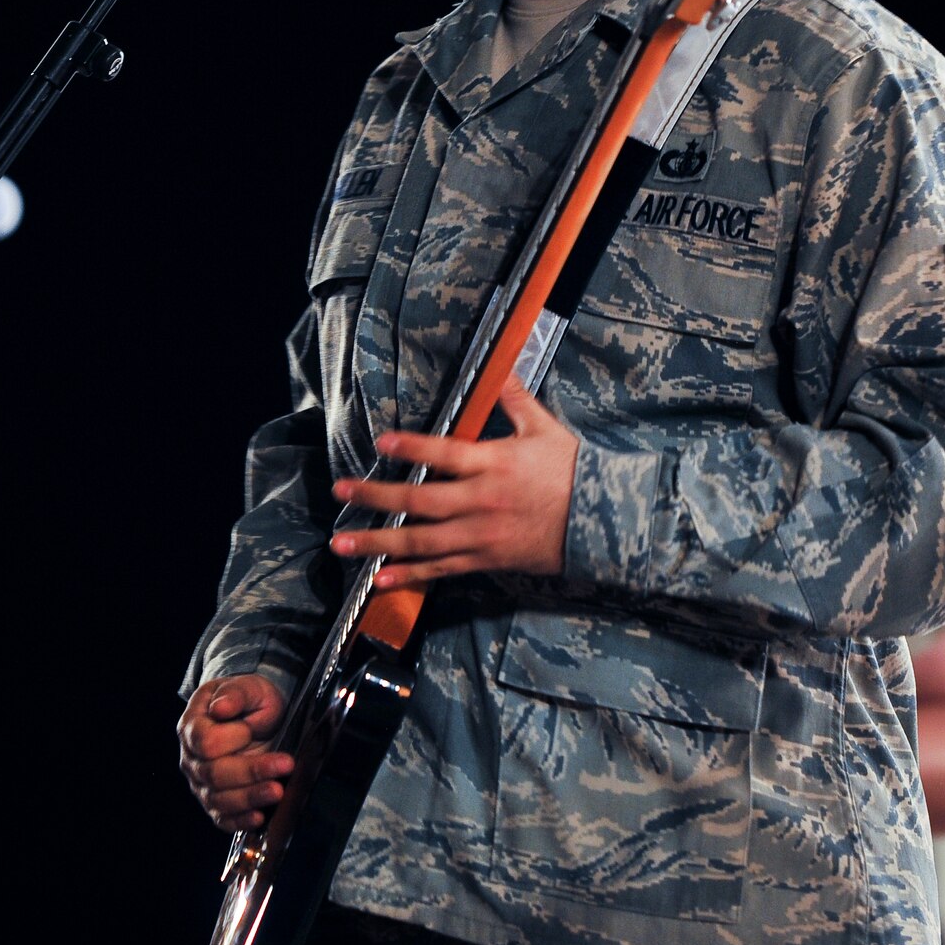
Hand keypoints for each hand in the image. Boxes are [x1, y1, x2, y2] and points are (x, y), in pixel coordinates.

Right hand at [177, 674, 292, 832]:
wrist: (256, 716)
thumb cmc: (250, 701)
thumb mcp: (249, 687)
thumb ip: (236, 694)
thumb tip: (220, 708)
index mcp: (193, 724)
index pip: (205, 741)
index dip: (230, 739)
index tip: (251, 729)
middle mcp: (192, 757)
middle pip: (213, 773)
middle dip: (251, 771)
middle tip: (284, 764)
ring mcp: (201, 782)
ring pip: (219, 799)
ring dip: (251, 797)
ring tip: (278, 791)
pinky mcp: (216, 802)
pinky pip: (223, 818)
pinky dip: (240, 820)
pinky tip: (259, 817)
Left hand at [330, 374, 578, 589]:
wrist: (604, 521)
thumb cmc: (573, 471)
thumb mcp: (545, 429)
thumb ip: (515, 399)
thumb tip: (503, 366)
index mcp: (494, 463)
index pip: (446, 453)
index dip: (413, 447)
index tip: (382, 441)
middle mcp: (481, 501)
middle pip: (420, 500)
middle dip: (375, 496)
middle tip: (340, 490)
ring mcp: (480, 535)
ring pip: (421, 541)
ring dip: (378, 541)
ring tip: (342, 542)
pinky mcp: (485, 560)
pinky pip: (441, 570)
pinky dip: (409, 575)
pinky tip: (380, 578)